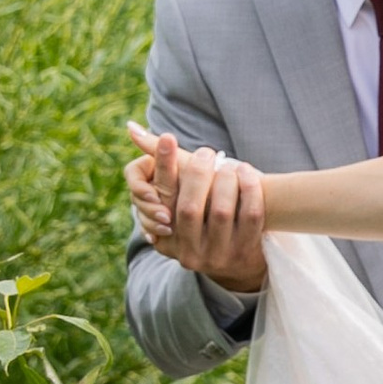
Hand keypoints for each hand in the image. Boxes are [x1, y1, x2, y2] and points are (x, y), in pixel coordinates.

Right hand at [125, 125, 268, 289]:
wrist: (239, 256)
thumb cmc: (202, 213)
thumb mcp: (178, 198)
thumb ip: (162, 164)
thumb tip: (132, 127)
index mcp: (167, 235)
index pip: (161, 198)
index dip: (163, 166)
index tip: (167, 136)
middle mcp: (188, 251)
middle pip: (188, 207)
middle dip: (197, 173)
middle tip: (205, 151)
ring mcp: (217, 254)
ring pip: (220, 211)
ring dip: (225, 180)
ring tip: (229, 163)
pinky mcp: (245, 251)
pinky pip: (251, 216)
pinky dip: (250, 189)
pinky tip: (247, 171)